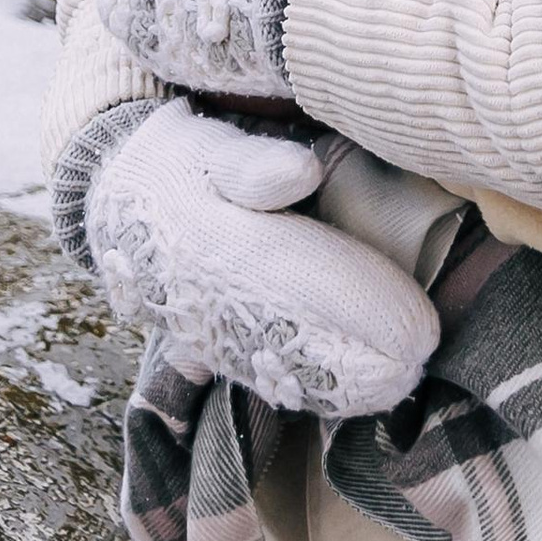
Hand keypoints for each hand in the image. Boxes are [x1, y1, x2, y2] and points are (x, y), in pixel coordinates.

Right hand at [81, 103, 439, 416]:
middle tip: (425, 355)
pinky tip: (355, 395)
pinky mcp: (212, 347)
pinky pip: (266, 374)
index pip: (298, 276)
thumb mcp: (206, 145)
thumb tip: (302, 173)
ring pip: (281, 364)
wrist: (117, 204)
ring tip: (403, 380)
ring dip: (345, 380)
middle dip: (364, 352)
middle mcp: (209, 296)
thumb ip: (252, 162)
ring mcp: (209, 330)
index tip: (415, 323)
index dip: (361, 303)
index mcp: (211, 238)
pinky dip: (312, 389)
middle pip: (297, 334)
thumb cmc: (179, 164)